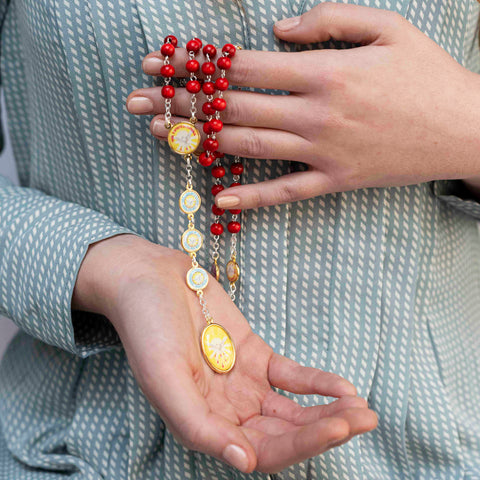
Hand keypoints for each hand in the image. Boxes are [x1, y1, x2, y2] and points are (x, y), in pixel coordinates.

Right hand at [73, 234, 377, 472]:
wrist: (152, 280)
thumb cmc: (147, 329)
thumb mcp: (163, 379)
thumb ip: (198, 426)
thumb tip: (245, 462)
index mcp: (204, 426)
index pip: (261, 451)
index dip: (300, 446)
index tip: (336, 430)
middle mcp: (227, 411)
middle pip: (284, 433)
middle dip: (324, 429)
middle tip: (362, 420)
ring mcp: (244, 383)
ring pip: (293, 408)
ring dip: (328, 410)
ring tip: (363, 410)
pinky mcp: (255, 354)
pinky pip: (291, 375)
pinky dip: (317, 381)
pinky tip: (343, 386)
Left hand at [126, 2, 479, 209]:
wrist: (462, 128)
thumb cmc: (426, 75)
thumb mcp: (387, 27)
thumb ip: (329, 21)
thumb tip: (276, 31)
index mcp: (324, 72)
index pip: (243, 66)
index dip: (196, 63)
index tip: (159, 61)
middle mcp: (315, 114)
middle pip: (233, 106)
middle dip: (181, 101)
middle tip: (137, 100)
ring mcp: (322, 152)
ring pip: (249, 146)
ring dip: (200, 141)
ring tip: (162, 137)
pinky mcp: (333, 181)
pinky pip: (285, 192)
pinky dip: (252, 197)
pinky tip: (219, 198)